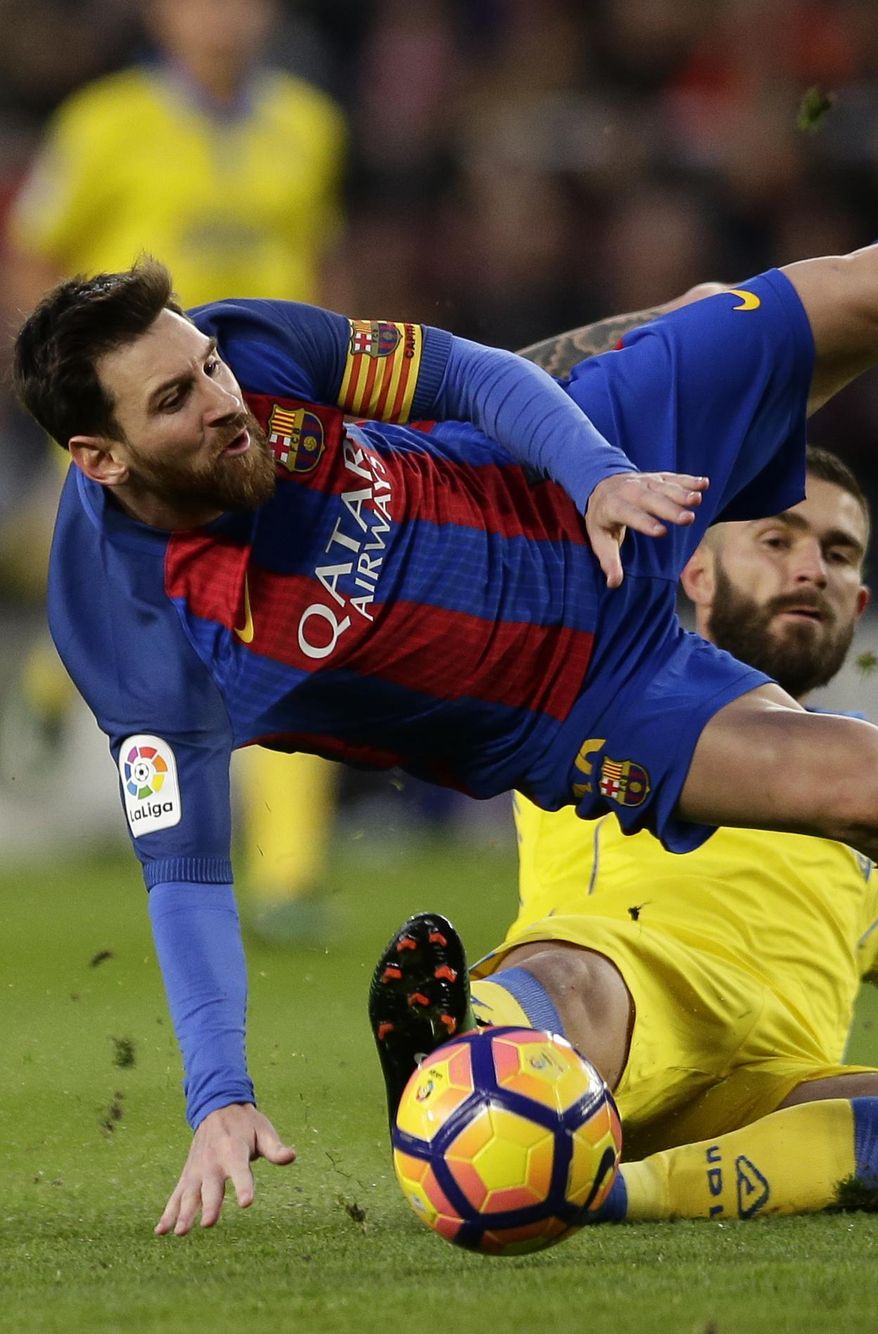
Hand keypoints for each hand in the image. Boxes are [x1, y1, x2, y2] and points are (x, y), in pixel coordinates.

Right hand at [155, 1102, 295, 1236]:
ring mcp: (197, 1170)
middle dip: (210, 1205)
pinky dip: (167, 1212)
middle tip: (208, 1224)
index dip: (245, 1186)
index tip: (247, 1202)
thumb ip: (275, 1148)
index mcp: (234, 1150)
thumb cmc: (246, 1124)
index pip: (241, 1171)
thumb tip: (291, 1156)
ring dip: (184, 1213)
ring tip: (180, 1233)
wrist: (217, 1108)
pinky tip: (160, 1232)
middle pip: (211, 1187)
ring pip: (190, 1194)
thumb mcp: (263, 1130)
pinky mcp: (188, 1175)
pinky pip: (176, 1195)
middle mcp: (213, 1162)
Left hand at [585, 471, 707, 588]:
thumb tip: (614, 584)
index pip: (629, 514)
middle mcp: (629, 491)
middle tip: (688, 520)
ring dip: (681, 493)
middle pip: (650, 500)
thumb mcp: (600, 540)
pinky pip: (673, 479)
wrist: (601, 486)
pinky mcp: (657, 478)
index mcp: (613, 507)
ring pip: (663, 487)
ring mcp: (644, 482)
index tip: (661, 532)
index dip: (644, 523)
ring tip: (697, 500)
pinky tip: (704, 484)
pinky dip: (689, 481)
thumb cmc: (603, 519)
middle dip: (669, 509)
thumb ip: (609, 561)